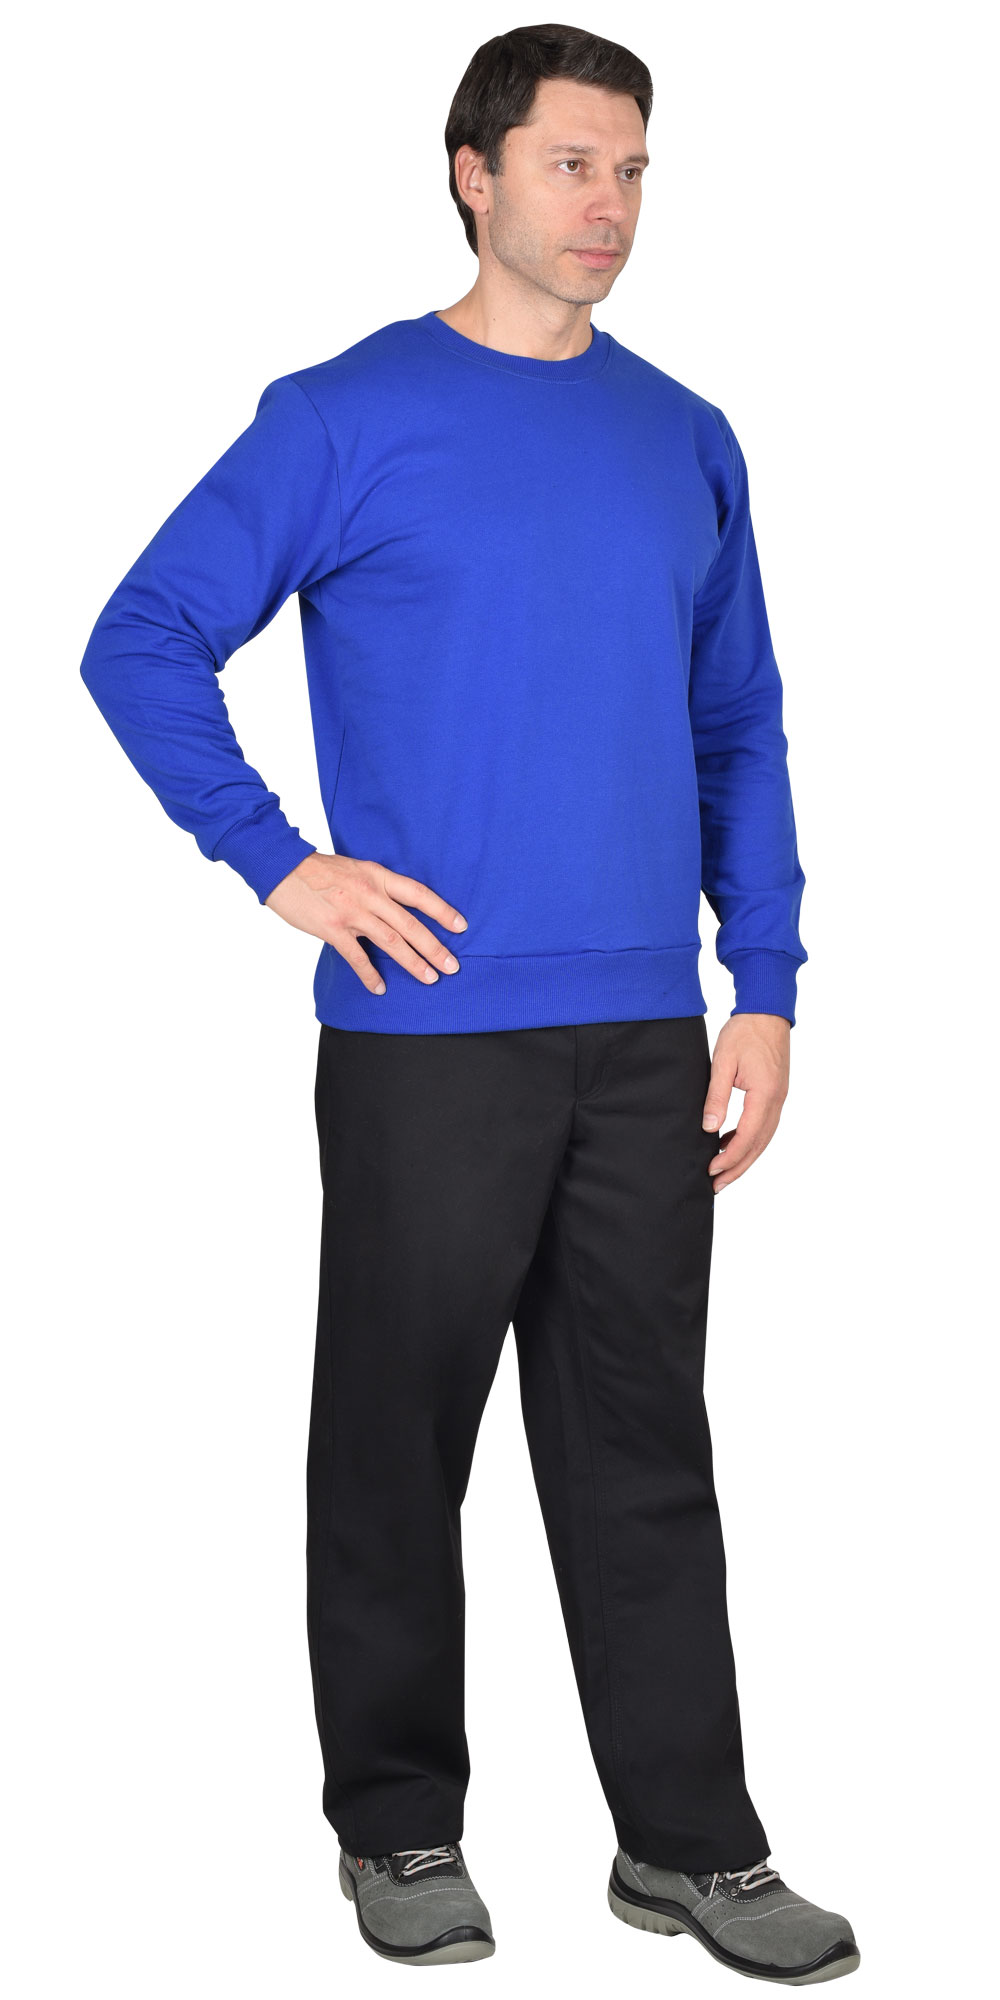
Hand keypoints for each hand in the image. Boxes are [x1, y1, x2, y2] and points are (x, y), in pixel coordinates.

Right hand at [265, 852, 467, 995]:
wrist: (282, 868)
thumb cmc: (319, 870)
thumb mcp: (355, 869)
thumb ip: (376, 886)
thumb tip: (395, 906)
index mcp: (377, 876)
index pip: (418, 894)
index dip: (442, 910)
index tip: (461, 926)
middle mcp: (369, 894)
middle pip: (410, 924)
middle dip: (434, 947)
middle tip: (452, 966)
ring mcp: (352, 913)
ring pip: (391, 941)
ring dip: (413, 963)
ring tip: (430, 979)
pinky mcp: (333, 929)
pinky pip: (356, 957)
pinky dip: (370, 975)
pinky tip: (380, 988)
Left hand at [701, 1013, 789, 1191]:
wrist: (767, 1010)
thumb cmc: (744, 1032)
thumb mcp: (723, 1063)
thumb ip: (716, 1097)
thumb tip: (709, 1128)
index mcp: (765, 1094)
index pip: (748, 1136)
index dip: (729, 1157)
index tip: (711, 1170)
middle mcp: (777, 1100)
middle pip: (759, 1144)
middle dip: (738, 1167)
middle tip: (717, 1185)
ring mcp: (780, 1097)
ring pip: (764, 1137)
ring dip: (745, 1156)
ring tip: (724, 1172)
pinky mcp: (776, 1093)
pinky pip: (765, 1124)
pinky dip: (750, 1139)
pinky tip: (731, 1143)